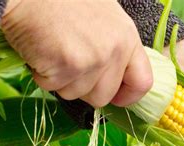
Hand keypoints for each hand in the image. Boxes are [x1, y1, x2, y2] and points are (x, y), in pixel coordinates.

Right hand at [1, 0, 152, 107]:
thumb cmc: (63, 1)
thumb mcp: (106, 17)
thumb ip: (116, 47)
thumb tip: (116, 79)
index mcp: (128, 38)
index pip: (142, 82)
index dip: (128, 96)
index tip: (116, 98)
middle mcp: (114, 51)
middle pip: (104, 96)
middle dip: (85, 89)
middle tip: (70, 67)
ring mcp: (91, 60)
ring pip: (76, 94)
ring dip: (61, 80)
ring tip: (55, 51)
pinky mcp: (66, 66)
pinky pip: (52, 87)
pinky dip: (42, 75)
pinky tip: (41, 51)